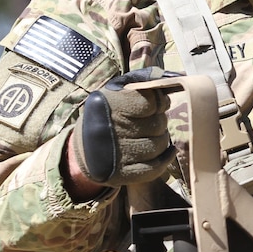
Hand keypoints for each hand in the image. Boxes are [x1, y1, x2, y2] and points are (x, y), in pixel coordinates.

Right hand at [68, 68, 178, 187]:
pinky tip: (167, 151)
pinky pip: (154, 168)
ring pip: (159, 146)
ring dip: (161, 140)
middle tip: (150, 122)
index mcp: (109, 104)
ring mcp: (115, 154)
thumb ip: (142, 80)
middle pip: (158, 125)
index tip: (156, 105)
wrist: (82, 148)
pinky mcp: (120, 175)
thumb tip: (170, 77)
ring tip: (151, 135)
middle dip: (160, 121)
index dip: (158, 103)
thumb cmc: (106, 113)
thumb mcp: (117, 90)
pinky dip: (165, 160)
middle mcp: (111, 129)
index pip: (150, 102)